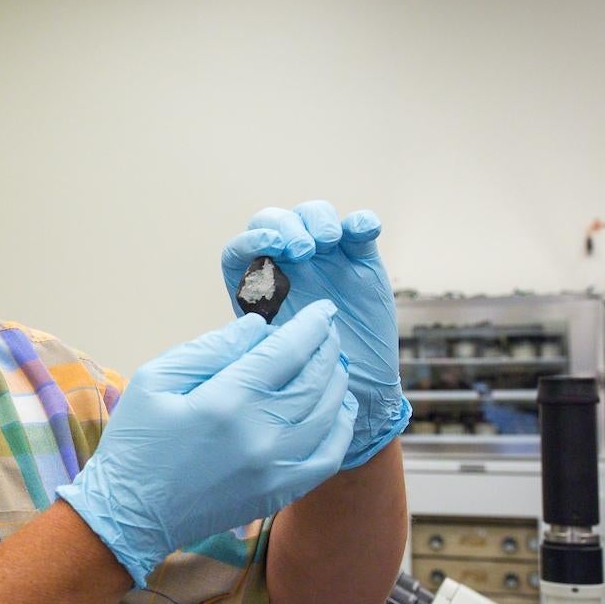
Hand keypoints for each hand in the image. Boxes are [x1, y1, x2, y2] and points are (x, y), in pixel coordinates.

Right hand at [56, 301, 354, 585]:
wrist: (130, 514)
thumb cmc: (137, 441)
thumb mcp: (155, 379)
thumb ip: (210, 349)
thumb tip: (258, 328)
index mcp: (225, 401)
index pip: (287, 352)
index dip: (311, 326)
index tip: (324, 310)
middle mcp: (259, 435)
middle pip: (315, 381)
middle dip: (327, 350)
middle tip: (327, 333)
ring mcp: (274, 469)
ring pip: (328, 416)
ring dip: (336, 384)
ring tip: (331, 365)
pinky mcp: (278, 494)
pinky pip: (328, 458)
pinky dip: (340, 429)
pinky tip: (337, 410)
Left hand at [220, 200, 411, 470]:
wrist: (355, 389)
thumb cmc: (306, 379)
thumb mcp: (273, 365)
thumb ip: (258, 345)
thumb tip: (245, 330)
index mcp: (255, 286)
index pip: (240, 250)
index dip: (251, 241)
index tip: (267, 248)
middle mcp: (286, 266)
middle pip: (275, 221)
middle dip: (286, 227)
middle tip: (302, 252)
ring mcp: (323, 258)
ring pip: (313, 215)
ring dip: (318, 220)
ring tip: (327, 243)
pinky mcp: (359, 257)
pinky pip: (358, 226)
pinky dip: (360, 221)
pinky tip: (364, 231)